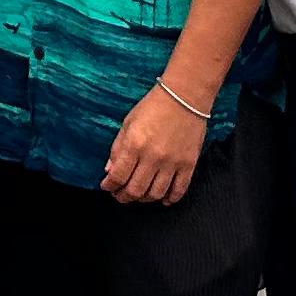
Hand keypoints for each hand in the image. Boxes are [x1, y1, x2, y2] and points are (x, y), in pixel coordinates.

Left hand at [98, 83, 209, 204]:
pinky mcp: (188, 164)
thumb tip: (109, 171)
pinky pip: (179, 190)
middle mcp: (153, 157)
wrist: (185, 96)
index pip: (118, 176)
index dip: (109, 186)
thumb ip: (117, 148)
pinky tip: (163, 199)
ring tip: (139, 196)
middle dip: (124, 196)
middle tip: (120, 195)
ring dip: (144, 199)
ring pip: (155, 194)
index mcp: (135, 145)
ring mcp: (172, 162)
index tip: (107, 187)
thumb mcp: (128, 123)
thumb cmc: (154, 106)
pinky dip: (170, 199)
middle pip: (135, 190)